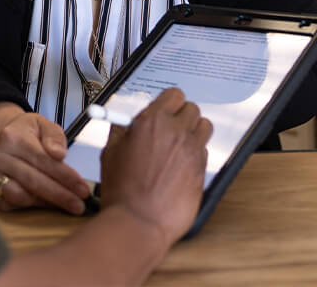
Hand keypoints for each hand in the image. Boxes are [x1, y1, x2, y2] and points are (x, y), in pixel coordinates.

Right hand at [0, 112, 90, 213]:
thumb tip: (59, 154)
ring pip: (21, 195)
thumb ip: (54, 136)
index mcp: (12, 136)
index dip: (65, 176)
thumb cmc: (27, 133)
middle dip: (60, 195)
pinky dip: (30, 206)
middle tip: (79, 205)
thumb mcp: (43, 125)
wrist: (3, 140)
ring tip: (65, 204)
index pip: (43, 160)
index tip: (83, 189)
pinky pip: (11, 204)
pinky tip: (46, 204)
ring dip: (46, 203)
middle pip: (33, 180)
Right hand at [100, 88, 211, 246]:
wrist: (139, 221)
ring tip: (179, 144)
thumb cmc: (123, 190)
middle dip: (181, 115)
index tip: (164, 109)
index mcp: (153, 120)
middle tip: (170, 127)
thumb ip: (122, 129)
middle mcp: (177, 131)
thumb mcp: (111, 151)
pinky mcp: (202, 170)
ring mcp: (192, 151)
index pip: (173, 95)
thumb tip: (127, 122)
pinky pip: (204, 151)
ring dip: (193, 131)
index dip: (168, 102)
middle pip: (192, 108)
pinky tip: (180, 166)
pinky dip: (195, 154)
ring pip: (204, 127)